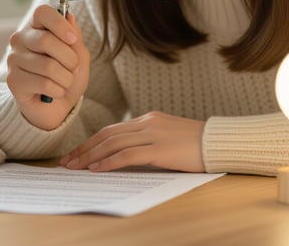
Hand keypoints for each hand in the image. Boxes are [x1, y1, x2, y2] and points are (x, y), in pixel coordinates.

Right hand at [6, 4, 89, 129]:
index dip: (59, 24)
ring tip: (64, 82)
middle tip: (73, 68)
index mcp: (36, 27)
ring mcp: (13, 59)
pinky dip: (57, 91)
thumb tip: (70, 17)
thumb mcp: (79, 56)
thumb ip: (75, 38)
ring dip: (65, 78)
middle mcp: (20, 39)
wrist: (58, 106)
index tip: (72, 39)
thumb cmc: (67, 76)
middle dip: (69, 58)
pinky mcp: (13, 80)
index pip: (42, 13)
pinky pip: (43, 84)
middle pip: (46, 40)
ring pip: (47, 66)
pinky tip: (54, 93)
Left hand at [59, 111, 205, 172]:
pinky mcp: (159, 149)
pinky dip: (108, 162)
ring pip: (113, 143)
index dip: (92, 142)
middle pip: (107, 134)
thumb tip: (127, 156)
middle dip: (84, 149)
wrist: (221, 142)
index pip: (112, 130)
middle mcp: (147, 123)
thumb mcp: (169, 139)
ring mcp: (153, 134)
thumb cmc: (198, 145)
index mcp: (149, 119)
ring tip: (76, 167)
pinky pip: (127, 155)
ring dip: (91, 156)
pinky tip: (97, 169)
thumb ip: (149, 142)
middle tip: (68, 161)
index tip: (77, 153)